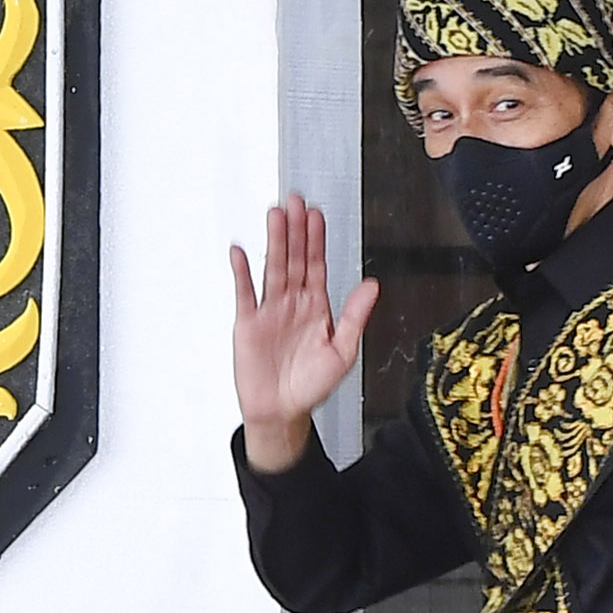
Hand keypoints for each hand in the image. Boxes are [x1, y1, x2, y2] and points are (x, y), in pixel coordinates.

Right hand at [231, 195, 380, 474]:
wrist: (283, 411)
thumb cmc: (311, 384)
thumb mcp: (343, 351)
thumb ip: (355, 316)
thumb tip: (372, 285)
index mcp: (316, 307)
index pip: (316, 265)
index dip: (316, 239)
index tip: (315, 214)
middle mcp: (292, 303)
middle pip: (294, 259)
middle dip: (295, 230)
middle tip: (295, 201)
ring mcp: (269, 311)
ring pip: (272, 268)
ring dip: (274, 242)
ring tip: (275, 215)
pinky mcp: (248, 324)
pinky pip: (244, 293)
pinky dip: (242, 273)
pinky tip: (240, 252)